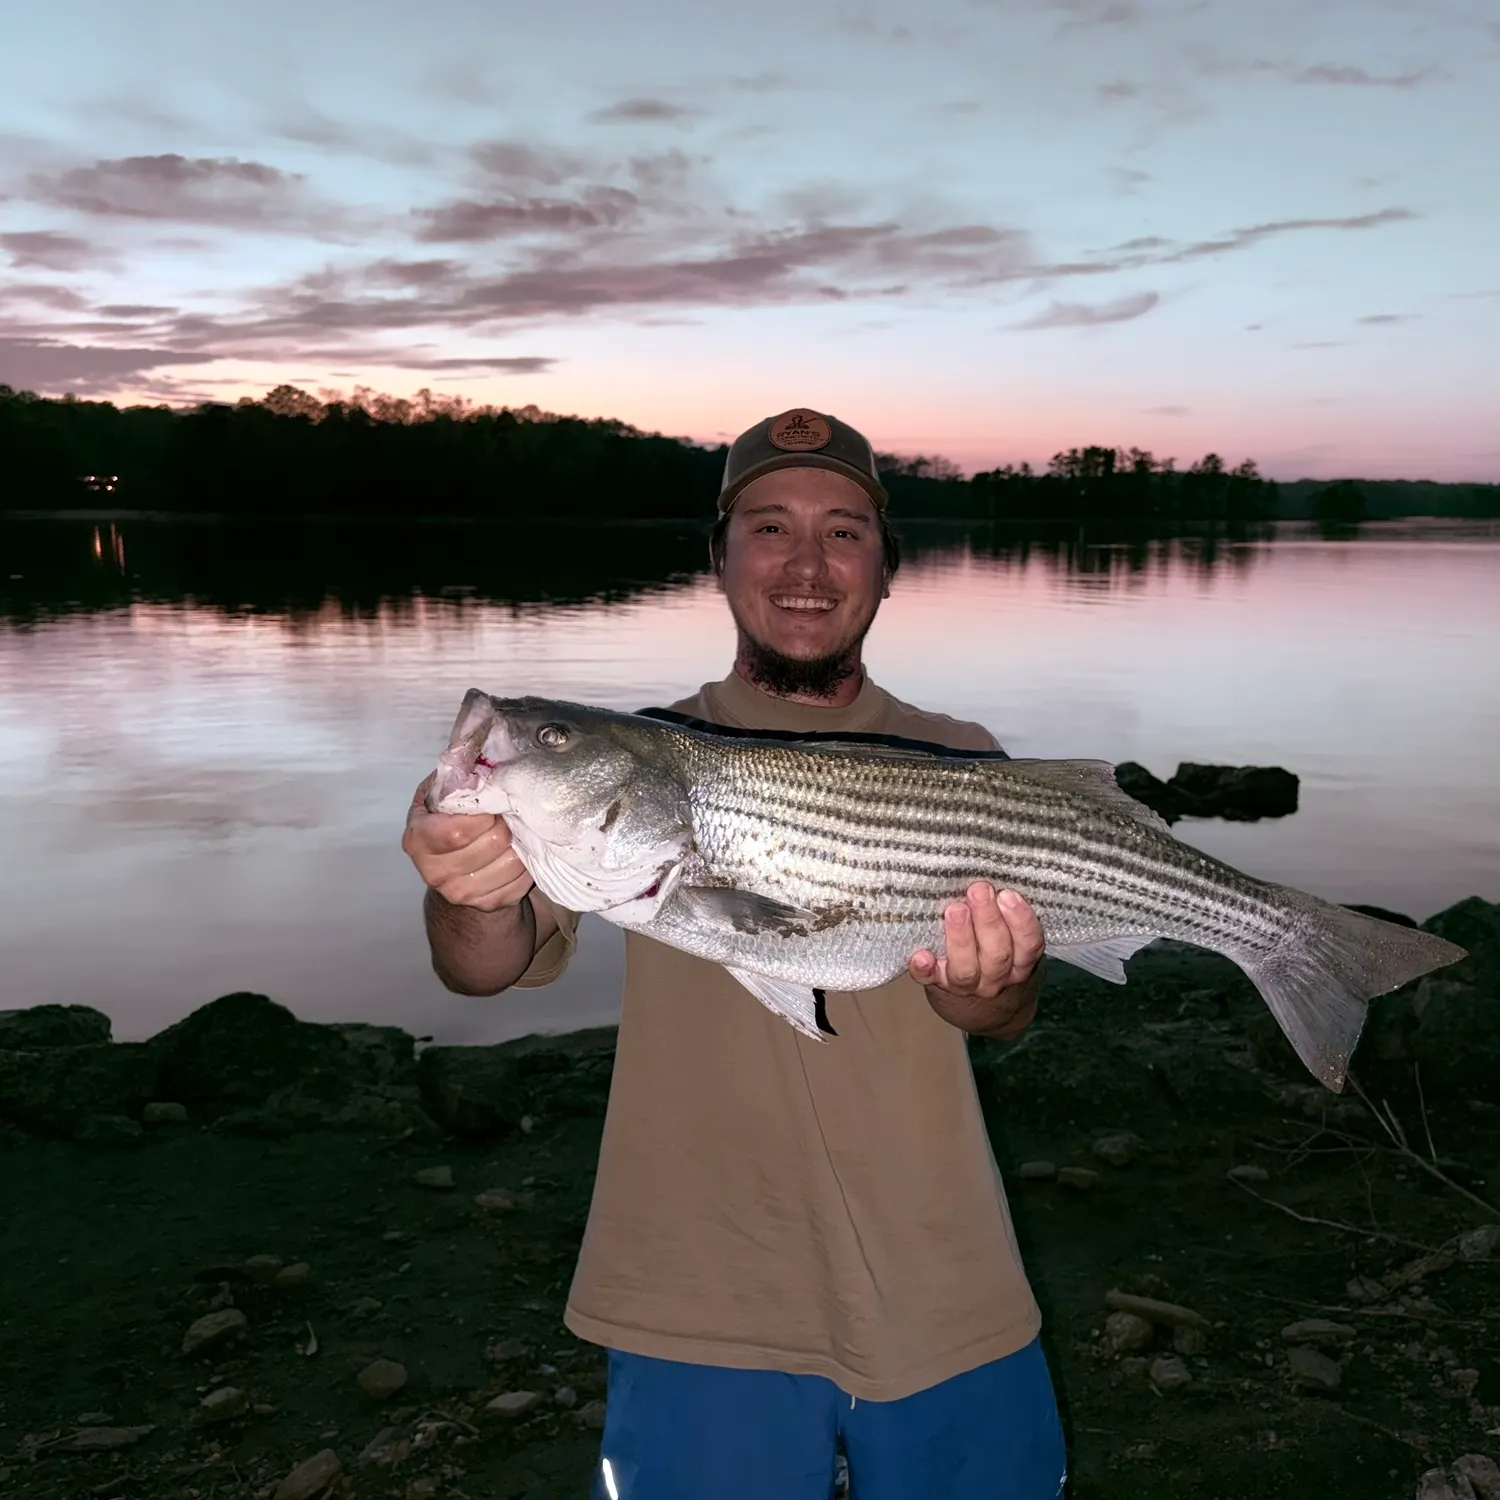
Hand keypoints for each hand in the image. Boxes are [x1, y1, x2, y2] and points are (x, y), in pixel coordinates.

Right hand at [401, 774, 535, 912]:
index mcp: (418, 840)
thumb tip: (475, 750)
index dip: (485, 811)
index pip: (458, 830)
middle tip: (509, 811)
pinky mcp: (489, 905)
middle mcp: (435, 873)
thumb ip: (453, 778)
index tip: (494, 799)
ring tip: (514, 829)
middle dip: (507, 821)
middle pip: (492, 842)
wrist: (449, 868)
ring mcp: (462, 894)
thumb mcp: (439, 795)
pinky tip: (518, 850)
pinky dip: (527, 862)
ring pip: (512, 862)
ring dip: (521, 841)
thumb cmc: (446, 821)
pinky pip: (523, 880)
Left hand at [909, 882, 1044, 1040]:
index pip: (1029, 944)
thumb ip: (1006, 910)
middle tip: (978, 890)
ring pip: (967, 969)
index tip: (1008, 894)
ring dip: (961, 939)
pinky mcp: (939, 985)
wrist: (982, 1001)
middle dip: (989, 921)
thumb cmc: (996, 948)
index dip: (1021, 920)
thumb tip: (992, 867)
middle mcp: (997, 976)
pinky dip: (925, 969)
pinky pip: (930, 980)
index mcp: (1020, 960)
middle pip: (998, 954)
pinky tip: (920, 956)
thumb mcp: (1012, 933)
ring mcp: (968, 985)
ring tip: (955, 910)